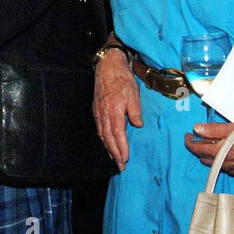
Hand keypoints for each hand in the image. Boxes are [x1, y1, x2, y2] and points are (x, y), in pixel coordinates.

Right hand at [93, 49, 141, 169]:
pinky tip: (107, 144)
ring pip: (102, 135)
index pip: (117, 134)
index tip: (126, 158)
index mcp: (114, 110)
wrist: (107, 67)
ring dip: (109, 148)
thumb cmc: (122, 79)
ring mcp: (98, 112)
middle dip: (115, 153)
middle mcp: (104, 113)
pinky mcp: (96, 110)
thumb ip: (135, 111)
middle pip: (108, 138)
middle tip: (121, 166)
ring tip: (115, 159)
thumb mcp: (133, 93)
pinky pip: (99, 129)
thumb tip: (137, 125)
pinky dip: (104, 139)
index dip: (121, 148)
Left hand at [184, 123, 233, 173]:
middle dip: (199, 148)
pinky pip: (226, 166)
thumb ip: (214, 129)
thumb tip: (196, 129)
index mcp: (219, 152)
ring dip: (210, 154)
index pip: (196, 150)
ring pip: (215, 163)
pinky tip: (228, 151)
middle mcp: (224, 164)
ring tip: (212, 144)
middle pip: (204, 158)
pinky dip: (222, 159)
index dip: (189, 142)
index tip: (187, 136)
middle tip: (199, 138)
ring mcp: (233, 169)